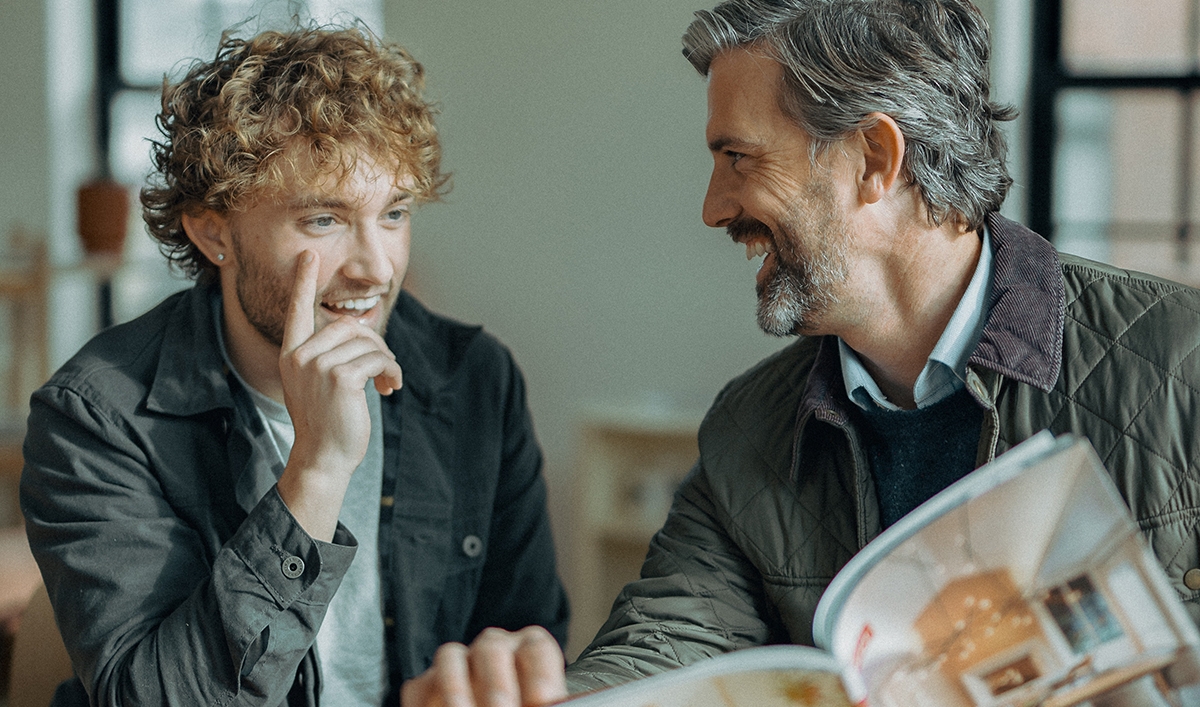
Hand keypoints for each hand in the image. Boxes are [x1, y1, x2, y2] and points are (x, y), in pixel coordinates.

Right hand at [276, 250, 403, 539]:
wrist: (323, 458)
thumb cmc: (328, 422)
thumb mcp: (320, 384)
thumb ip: (332, 356)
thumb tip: (362, 330)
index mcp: (292, 354)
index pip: (297, 311)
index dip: (303, 282)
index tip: (308, 254)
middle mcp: (300, 356)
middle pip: (349, 326)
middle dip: (374, 345)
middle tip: (383, 371)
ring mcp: (318, 366)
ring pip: (367, 342)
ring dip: (386, 361)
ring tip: (387, 383)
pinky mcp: (340, 378)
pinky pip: (378, 360)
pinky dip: (392, 372)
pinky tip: (390, 389)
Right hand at [401, 627, 566, 706]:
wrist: (492, 706)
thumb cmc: (523, 706)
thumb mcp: (535, 703)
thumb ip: (539, 704)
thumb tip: (546, 704)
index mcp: (530, 649)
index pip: (537, 649)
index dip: (541, 674)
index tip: (544, 700)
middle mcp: (494, 647)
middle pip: (493, 649)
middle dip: (497, 686)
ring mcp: (458, 660)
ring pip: (450, 657)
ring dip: (456, 690)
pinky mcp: (426, 683)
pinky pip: (421, 686)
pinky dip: (425, 704)